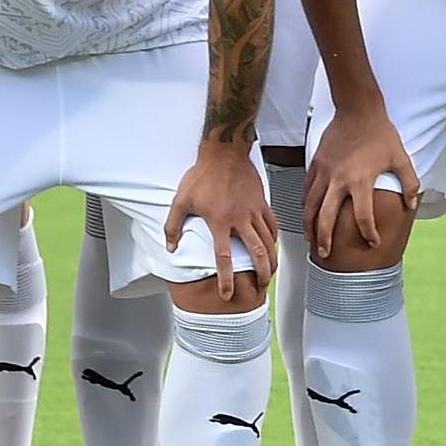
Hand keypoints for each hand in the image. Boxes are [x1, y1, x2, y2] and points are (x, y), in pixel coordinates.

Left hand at [169, 143, 276, 303]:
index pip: (225, 258)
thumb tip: (170, 246)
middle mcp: (240, 219)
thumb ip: (173, 225)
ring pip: (269, 241)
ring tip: (270, 272)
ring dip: (271, 260)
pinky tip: (273, 246)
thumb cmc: (203, 174)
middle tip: (260, 287)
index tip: (228, 294)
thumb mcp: (181, 199)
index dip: (227, 279)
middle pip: (257, 254)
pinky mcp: (262, 202)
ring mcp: (254, 211)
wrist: (225, 151)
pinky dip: (275, 238)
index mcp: (220, 221)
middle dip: (261, 274)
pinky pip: (273, 225)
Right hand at [304, 105, 419, 259]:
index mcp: (361, 181)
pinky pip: (307, 190)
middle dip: (325, 240)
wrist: (357, 108)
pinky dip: (305, 205)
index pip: (363, 218)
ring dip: (309, 226)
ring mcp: (324, 172)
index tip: (373, 242)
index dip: (369, 234)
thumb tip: (411, 204)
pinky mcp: (316, 164)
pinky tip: (307, 213)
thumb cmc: (380, 132)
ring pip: (310, 206)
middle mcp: (339, 180)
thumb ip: (409, 183)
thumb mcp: (401, 157)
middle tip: (326, 255)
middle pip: (325, 218)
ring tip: (311, 240)